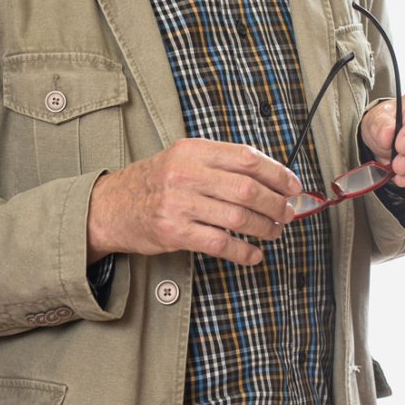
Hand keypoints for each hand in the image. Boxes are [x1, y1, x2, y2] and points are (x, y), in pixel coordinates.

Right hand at [87, 138, 301, 265]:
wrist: (111, 206)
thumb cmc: (155, 182)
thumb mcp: (183, 158)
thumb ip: (220, 162)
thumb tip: (269, 175)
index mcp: (194, 150)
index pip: (247, 158)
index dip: (277, 173)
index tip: (292, 185)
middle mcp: (187, 174)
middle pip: (248, 189)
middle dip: (276, 204)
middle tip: (288, 213)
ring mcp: (180, 203)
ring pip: (238, 217)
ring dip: (265, 228)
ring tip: (274, 231)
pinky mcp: (174, 232)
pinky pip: (220, 244)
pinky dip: (243, 252)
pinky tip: (253, 254)